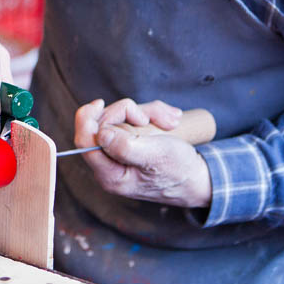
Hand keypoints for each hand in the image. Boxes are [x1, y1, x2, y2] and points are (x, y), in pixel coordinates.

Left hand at [74, 98, 212, 207]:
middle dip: (129, 113)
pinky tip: (170, 121)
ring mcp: (121, 154)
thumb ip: (125, 148)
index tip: (100, 103)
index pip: (84, 142)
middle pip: (104, 124)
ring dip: (148, 113)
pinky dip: (153, 116)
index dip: (88, 118)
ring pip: (122, 119)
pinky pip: (134, 121)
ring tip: (171, 121)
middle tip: (151, 119)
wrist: (199, 179)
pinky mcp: (132, 145)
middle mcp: (111, 165)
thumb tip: (100, 133)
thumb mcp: (155, 157)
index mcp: (111, 175)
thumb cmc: (180, 172)